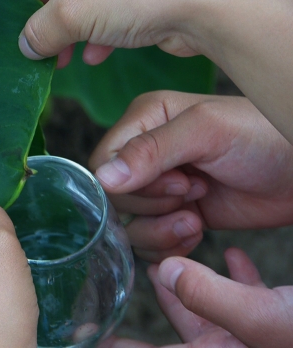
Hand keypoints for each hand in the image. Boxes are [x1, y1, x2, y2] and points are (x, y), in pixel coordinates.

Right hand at [0, 0, 292, 142]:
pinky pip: (98, 8)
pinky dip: (91, 32)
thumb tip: (25, 46)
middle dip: (33, 12)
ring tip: (61, 59)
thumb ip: (36, 32)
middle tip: (33, 41)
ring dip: (61, 29)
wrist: (207, 3)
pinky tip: (95, 55)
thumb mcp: (70, 15)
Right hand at [89, 91, 292, 261]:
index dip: (130, 183)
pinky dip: (170, 246)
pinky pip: (150, 243)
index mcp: (145, 120)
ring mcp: (160, 187)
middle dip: (152, 206)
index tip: (177, 182)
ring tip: (197, 218)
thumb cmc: (263, 137)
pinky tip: (197, 232)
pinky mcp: (177, 215)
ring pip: (130, 224)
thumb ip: (152, 150)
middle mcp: (146, 153)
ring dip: (161, 230)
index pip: (103, 161)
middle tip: (193, 191)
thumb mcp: (207, 132)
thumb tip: (104, 179)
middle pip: (114, 198)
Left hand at [101, 248, 292, 347]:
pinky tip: (233, 254)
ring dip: (188, 285)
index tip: (89, 336)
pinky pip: (249, 297)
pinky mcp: (278, 318)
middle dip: (158, 302)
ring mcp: (254, 335)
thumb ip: (208, 296)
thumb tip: (165, 271)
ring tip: (164, 264)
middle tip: (124, 286)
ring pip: (210, 309)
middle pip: (181, 328)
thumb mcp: (259, 317)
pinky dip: (236, 276)